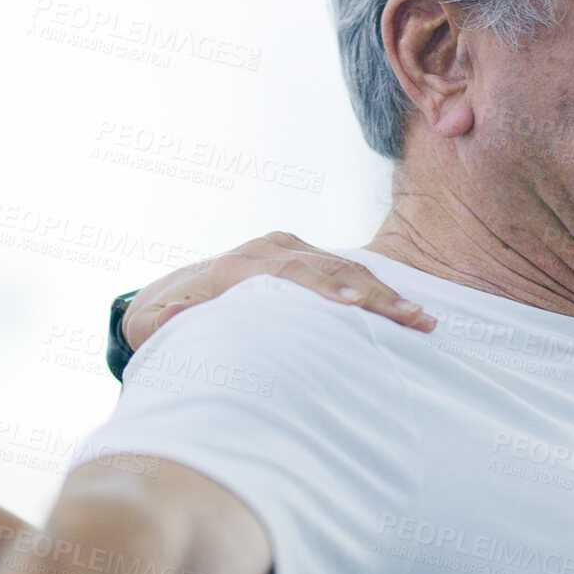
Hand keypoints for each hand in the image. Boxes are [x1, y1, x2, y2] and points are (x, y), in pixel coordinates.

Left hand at [123, 231, 434, 350]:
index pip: (288, 274)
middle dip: (371, 294)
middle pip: (327, 268)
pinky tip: (407, 311)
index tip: (355, 310)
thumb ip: (162, 320)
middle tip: (410, 318)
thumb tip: (170, 317)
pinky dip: (376, 290)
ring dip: (383, 293)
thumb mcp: (152, 323)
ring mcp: (287, 250)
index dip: (324, 290)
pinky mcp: (302, 258)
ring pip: (343, 268)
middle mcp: (266, 250)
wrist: (172, 294)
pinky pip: (344, 271)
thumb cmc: (165, 318)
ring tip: (421, 319)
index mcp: (235, 266)